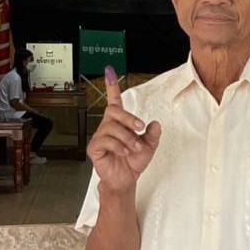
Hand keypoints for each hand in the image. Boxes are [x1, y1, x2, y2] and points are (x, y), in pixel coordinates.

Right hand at [87, 66, 161, 193]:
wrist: (126, 179)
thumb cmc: (133, 161)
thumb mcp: (149, 146)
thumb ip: (153, 134)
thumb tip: (155, 123)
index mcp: (120, 122)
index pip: (114, 100)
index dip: (112, 85)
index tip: (109, 70)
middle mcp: (108, 125)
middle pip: (114, 110)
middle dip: (129, 118)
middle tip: (140, 128)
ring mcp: (100, 136)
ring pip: (112, 127)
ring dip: (127, 137)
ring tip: (135, 148)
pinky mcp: (95, 148)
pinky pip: (105, 141)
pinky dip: (118, 146)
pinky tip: (124, 152)